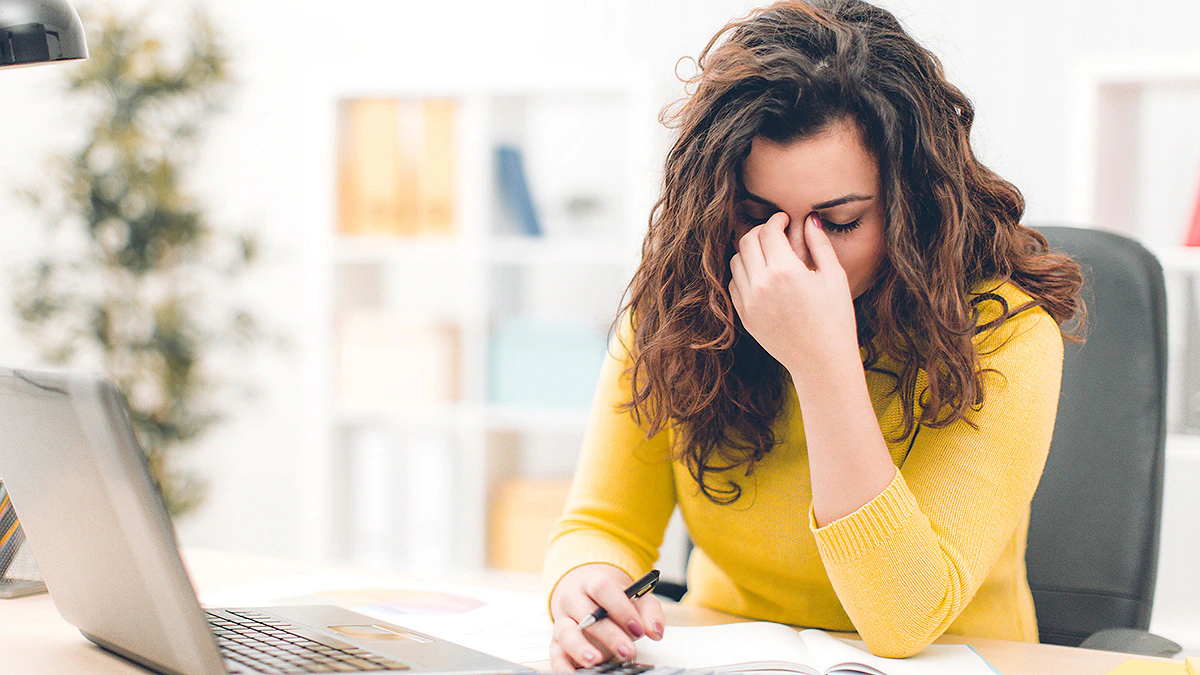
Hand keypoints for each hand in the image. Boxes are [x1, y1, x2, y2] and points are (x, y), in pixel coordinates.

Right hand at [548, 563, 664, 671]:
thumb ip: (649, 612)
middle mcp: (573, 600)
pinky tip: (573, 673)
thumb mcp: (634, 599)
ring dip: (580, 648)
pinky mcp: (556, 643)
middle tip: (627, 650)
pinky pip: (555, 654)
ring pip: (566, 633)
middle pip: (586, 613)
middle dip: (609, 634)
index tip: (638, 628)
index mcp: (592, 583)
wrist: (586, 598)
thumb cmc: (612, 601)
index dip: (621, 608)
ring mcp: (563, 621)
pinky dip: (561, 666)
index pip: (603, 589)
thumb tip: (656, 631)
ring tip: (595, 660)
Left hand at [729, 212, 859, 382]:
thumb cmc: (835, 319)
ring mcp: (749, 302)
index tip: (784, 220)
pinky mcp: (744, 317)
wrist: (822, 362)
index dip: (776, 220)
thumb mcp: (834, 277)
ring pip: (736, 261)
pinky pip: (734, 284)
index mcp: (785, 271)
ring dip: (750, 252)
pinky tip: (761, 276)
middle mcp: (761, 284)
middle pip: (747, 241)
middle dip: (760, 231)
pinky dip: (744, 274)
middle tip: (775, 233)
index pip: (768, 231)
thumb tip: (810, 219)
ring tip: (768, 254)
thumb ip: (820, 244)